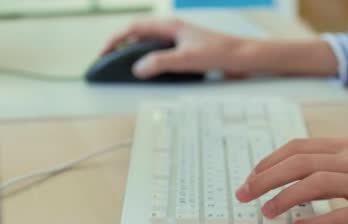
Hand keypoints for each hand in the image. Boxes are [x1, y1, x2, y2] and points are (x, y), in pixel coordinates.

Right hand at [100, 18, 245, 78]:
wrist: (243, 58)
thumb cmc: (220, 52)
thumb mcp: (186, 59)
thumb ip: (160, 63)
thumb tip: (138, 68)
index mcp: (170, 26)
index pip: (133, 28)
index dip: (115, 40)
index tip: (104, 54)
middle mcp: (173, 31)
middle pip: (138, 35)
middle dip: (121, 47)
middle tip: (109, 62)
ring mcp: (179, 41)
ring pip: (149, 45)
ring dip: (135, 55)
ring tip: (124, 68)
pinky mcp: (186, 51)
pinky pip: (161, 54)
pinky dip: (150, 62)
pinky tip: (150, 73)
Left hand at [235, 137, 347, 223]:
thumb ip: (344, 158)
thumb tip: (312, 170)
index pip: (300, 147)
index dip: (270, 160)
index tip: (254, 173)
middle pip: (298, 163)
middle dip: (265, 178)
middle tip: (244, 193)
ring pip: (313, 184)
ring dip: (283, 198)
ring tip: (266, 211)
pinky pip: (342, 214)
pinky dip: (315, 221)